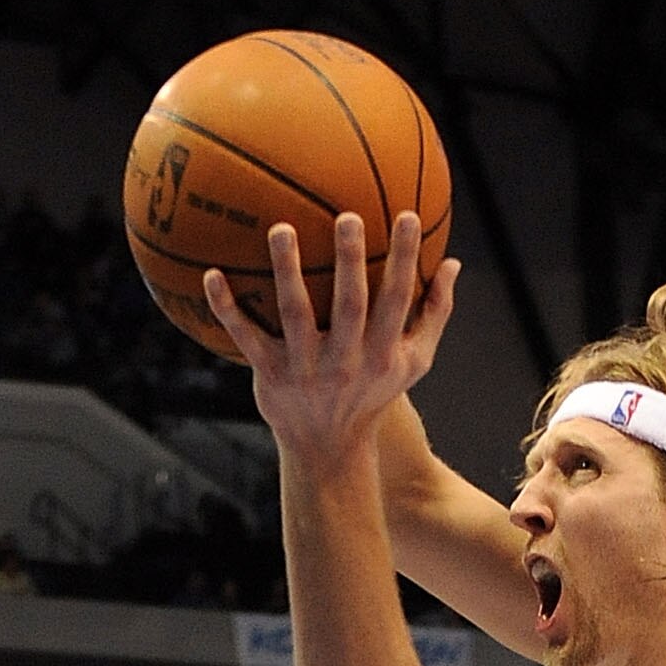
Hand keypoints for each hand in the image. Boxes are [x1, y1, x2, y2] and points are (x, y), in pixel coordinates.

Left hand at [204, 210, 457, 462]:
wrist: (329, 450)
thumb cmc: (373, 394)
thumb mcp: (412, 363)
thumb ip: (434, 314)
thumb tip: (454, 263)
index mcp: (381, 354)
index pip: (397, 301)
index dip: (405, 260)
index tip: (408, 216)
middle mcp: (344, 362)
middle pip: (350, 306)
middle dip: (351, 262)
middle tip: (349, 216)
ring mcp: (305, 369)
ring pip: (295, 315)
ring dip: (288, 271)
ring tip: (282, 228)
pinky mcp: (270, 374)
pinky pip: (246, 338)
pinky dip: (227, 308)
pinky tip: (211, 273)